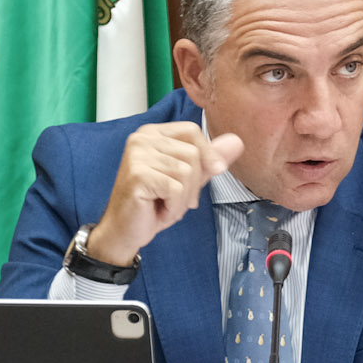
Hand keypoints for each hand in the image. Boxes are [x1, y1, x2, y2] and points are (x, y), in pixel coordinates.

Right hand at [91, 124, 243, 266]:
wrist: (125, 231)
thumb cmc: (153, 204)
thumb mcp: (189, 179)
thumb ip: (210, 159)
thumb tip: (236, 141)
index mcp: (153, 133)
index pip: (192, 131)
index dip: (206, 154)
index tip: (205, 174)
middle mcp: (142, 139)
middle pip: (193, 154)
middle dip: (192, 184)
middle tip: (173, 198)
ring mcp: (137, 155)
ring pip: (187, 172)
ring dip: (183, 198)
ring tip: (165, 204)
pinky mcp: (138, 175)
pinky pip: (176, 189)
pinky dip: (174, 206)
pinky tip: (159, 210)